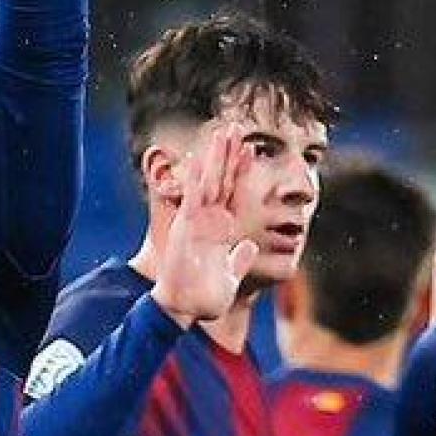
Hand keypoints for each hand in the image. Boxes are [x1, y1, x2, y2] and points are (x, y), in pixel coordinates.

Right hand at [151, 125, 258, 327]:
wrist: (185, 308)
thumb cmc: (205, 298)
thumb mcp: (229, 276)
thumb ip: (239, 260)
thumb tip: (249, 247)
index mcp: (221, 231)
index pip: (234, 194)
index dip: (242, 172)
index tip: (250, 149)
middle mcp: (208, 221)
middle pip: (221, 180)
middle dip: (228, 154)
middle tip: (235, 127)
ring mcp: (197, 221)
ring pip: (210, 182)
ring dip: (217, 156)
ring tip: (224, 131)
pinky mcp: (187, 226)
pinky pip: (195, 197)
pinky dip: (199, 176)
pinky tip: (203, 156)